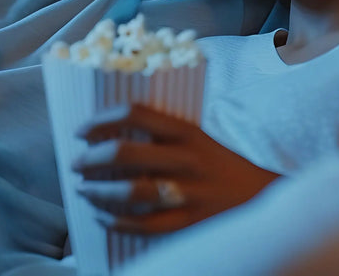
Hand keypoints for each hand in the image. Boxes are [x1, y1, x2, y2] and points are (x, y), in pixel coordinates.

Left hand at [71, 103, 278, 234]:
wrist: (261, 197)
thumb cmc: (220, 164)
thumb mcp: (197, 138)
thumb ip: (161, 134)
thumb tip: (109, 134)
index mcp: (187, 132)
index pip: (134, 114)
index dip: (100, 120)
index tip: (82, 130)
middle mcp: (186, 159)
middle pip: (124, 153)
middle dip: (90, 159)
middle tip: (77, 163)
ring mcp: (188, 192)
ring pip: (130, 192)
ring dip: (98, 191)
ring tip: (84, 190)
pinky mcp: (190, 222)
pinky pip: (145, 225)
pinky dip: (117, 222)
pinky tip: (104, 218)